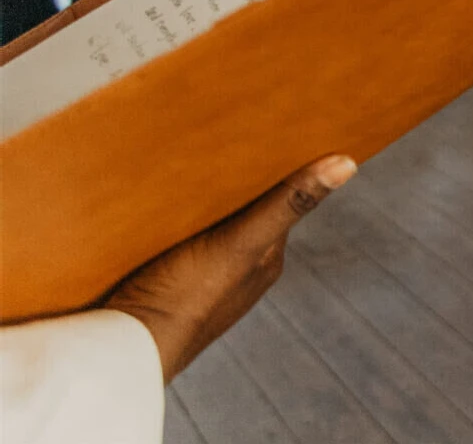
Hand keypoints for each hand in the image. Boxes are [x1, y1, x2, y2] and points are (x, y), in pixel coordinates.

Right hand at [104, 155, 356, 380]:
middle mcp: (241, 268)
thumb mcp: (241, 242)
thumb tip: (348, 164)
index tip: (271, 124)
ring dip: (200, 195)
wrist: (124, 349)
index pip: (281, 199)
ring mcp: (202, 275)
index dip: (278, 164)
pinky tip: (155, 197)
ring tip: (185, 155)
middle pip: (245, 208)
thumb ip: (289, 204)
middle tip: (221, 130)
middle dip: (236, 176)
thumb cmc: (188, 296)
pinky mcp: (164, 278)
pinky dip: (171, 216)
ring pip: (209, 221)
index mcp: (267, 258)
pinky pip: (174, 236)